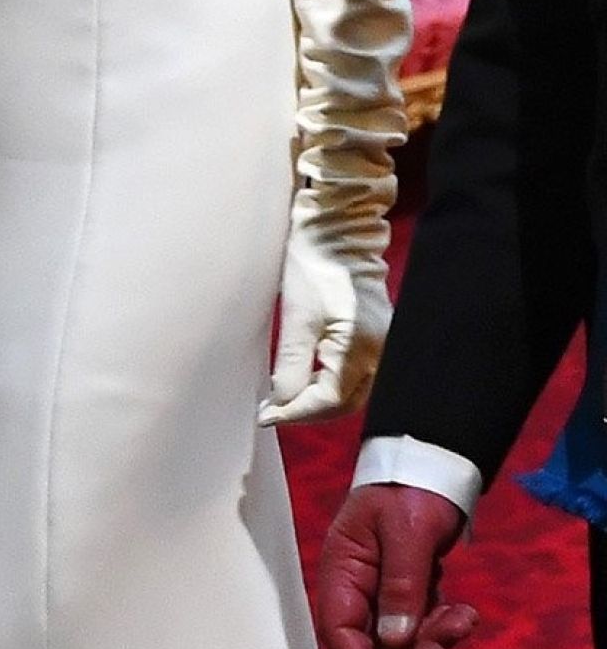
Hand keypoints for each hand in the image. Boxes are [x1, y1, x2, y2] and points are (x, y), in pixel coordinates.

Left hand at [259, 236, 390, 426]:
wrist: (337, 232)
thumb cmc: (314, 266)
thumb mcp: (294, 319)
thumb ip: (291, 369)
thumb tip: (282, 404)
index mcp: (360, 347)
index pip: (329, 401)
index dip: (295, 413)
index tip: (266, 416)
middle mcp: (379, 351)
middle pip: (344, 403)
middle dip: (308, 411)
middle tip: (274, 410)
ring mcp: (382, 345)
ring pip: (351, 392)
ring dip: (319, 400)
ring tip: (286, 397)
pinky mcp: (377, 337)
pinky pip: (357, 375)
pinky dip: (331, 383)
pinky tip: (307, 379)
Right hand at [317, 484, 476, 648]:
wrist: (434, 463)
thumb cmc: (409, 490)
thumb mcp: (407, 535)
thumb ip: (402, 587)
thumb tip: (396, 640)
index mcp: (341, 571)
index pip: (339, 631)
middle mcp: (357, 585)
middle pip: (374, 641)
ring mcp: (383, 588)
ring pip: (402, 635)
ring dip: (433, 638)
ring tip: (463, 623)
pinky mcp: (409, 587)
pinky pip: (423, 620)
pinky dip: (444, 623)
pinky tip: (466, 614)